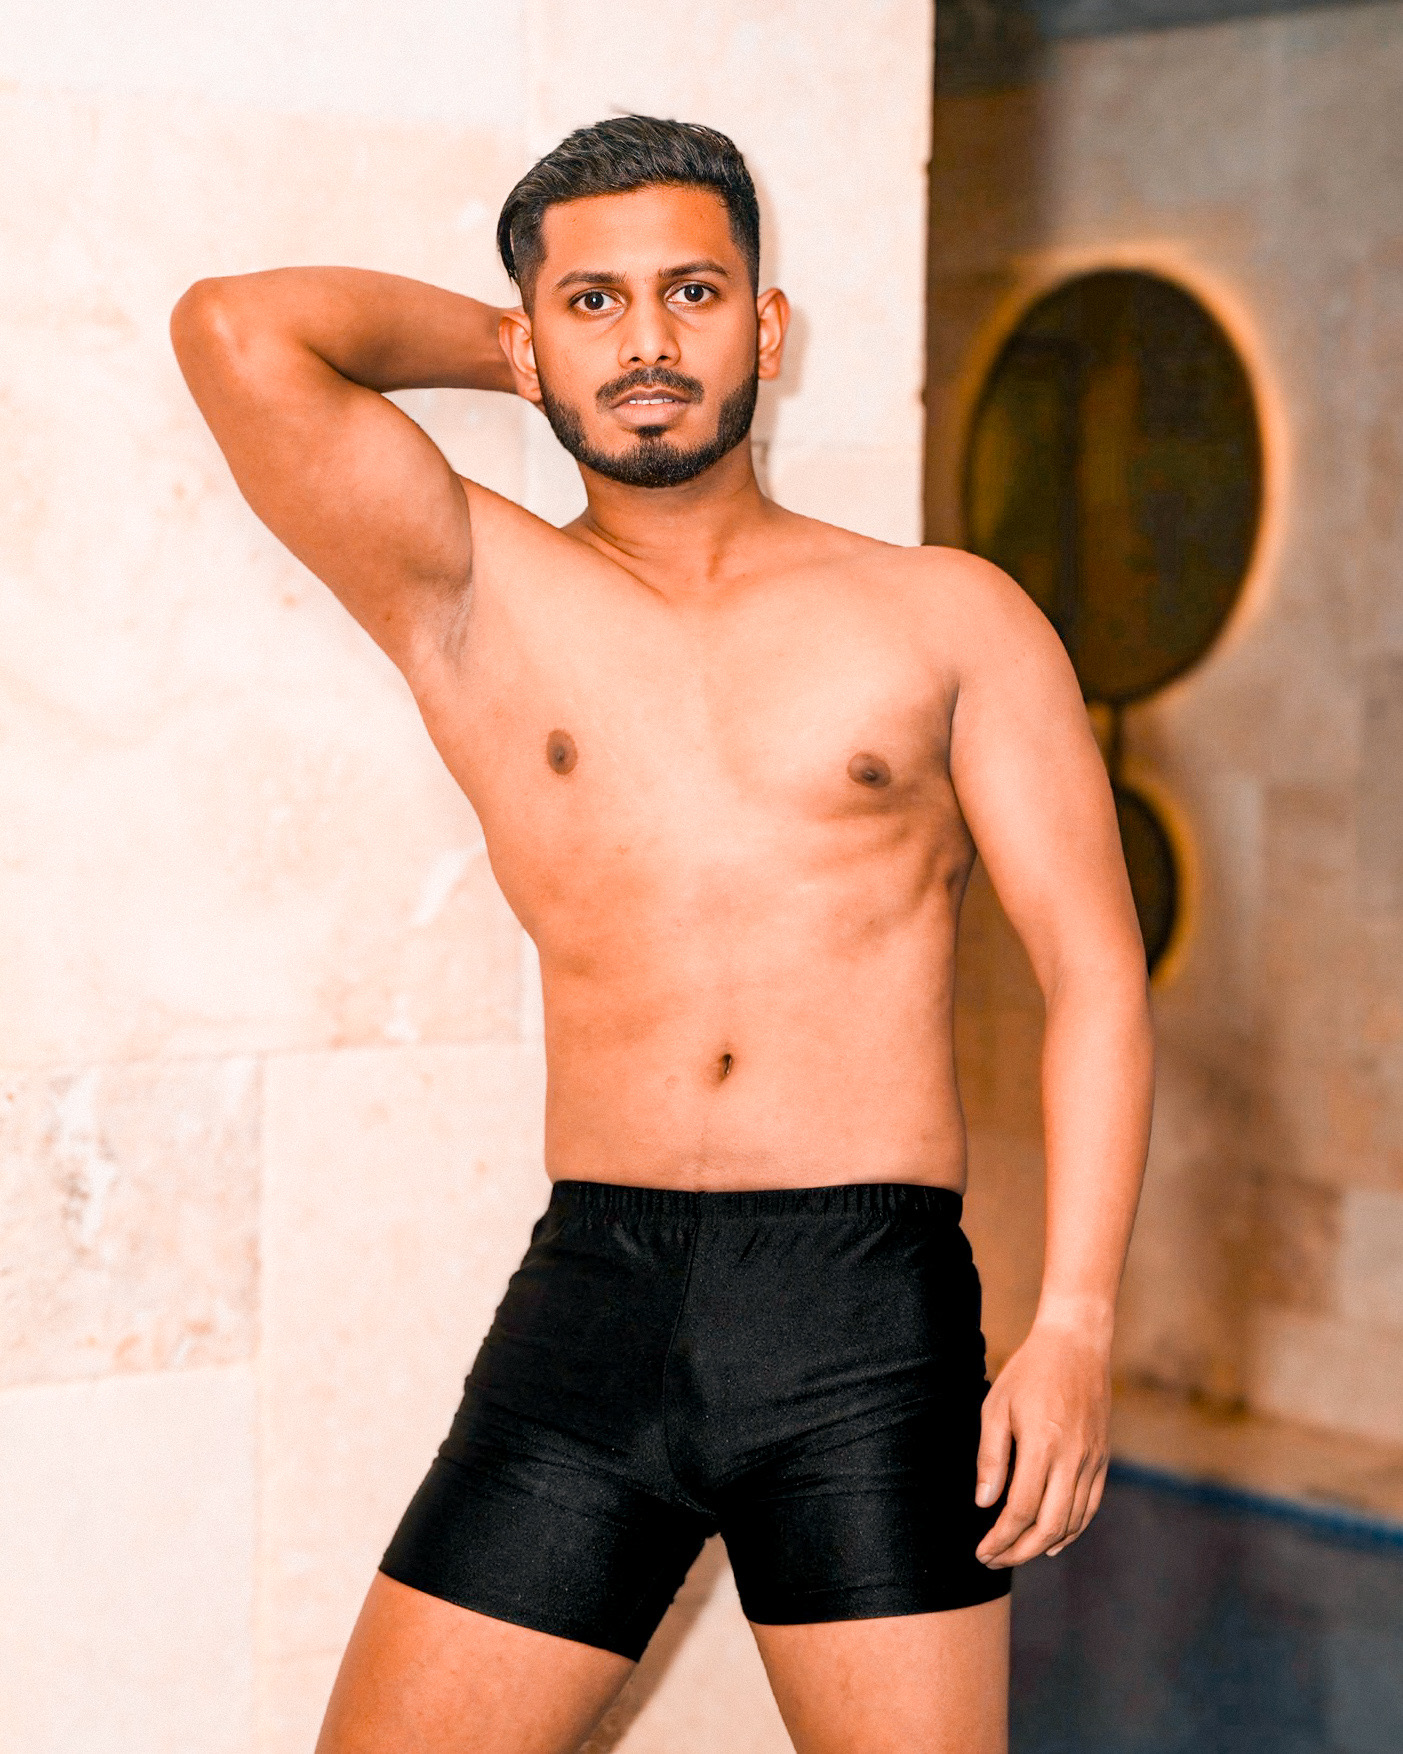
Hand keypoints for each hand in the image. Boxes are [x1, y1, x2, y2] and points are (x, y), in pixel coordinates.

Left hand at [973, 1324, 1110, 1567]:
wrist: (1076, 1345)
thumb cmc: (1029, 1372)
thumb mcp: (996, 1406)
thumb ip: (991, 1457)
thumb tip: (984, 1503)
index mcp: (1043, 1444)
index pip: (1021, 1510)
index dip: (1001, 1538)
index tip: (982, 1552)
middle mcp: (1073, 1458)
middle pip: (1049, 1525)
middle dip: (1019, 1551)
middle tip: (994, 1560)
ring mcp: (1092, 1460)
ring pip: (1072, 1521)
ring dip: (1043, 1545)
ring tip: (1015, 1553)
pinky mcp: (1102, 1458)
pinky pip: (1090, 1505)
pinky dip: (1072, 1529)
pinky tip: (1052, 1541)